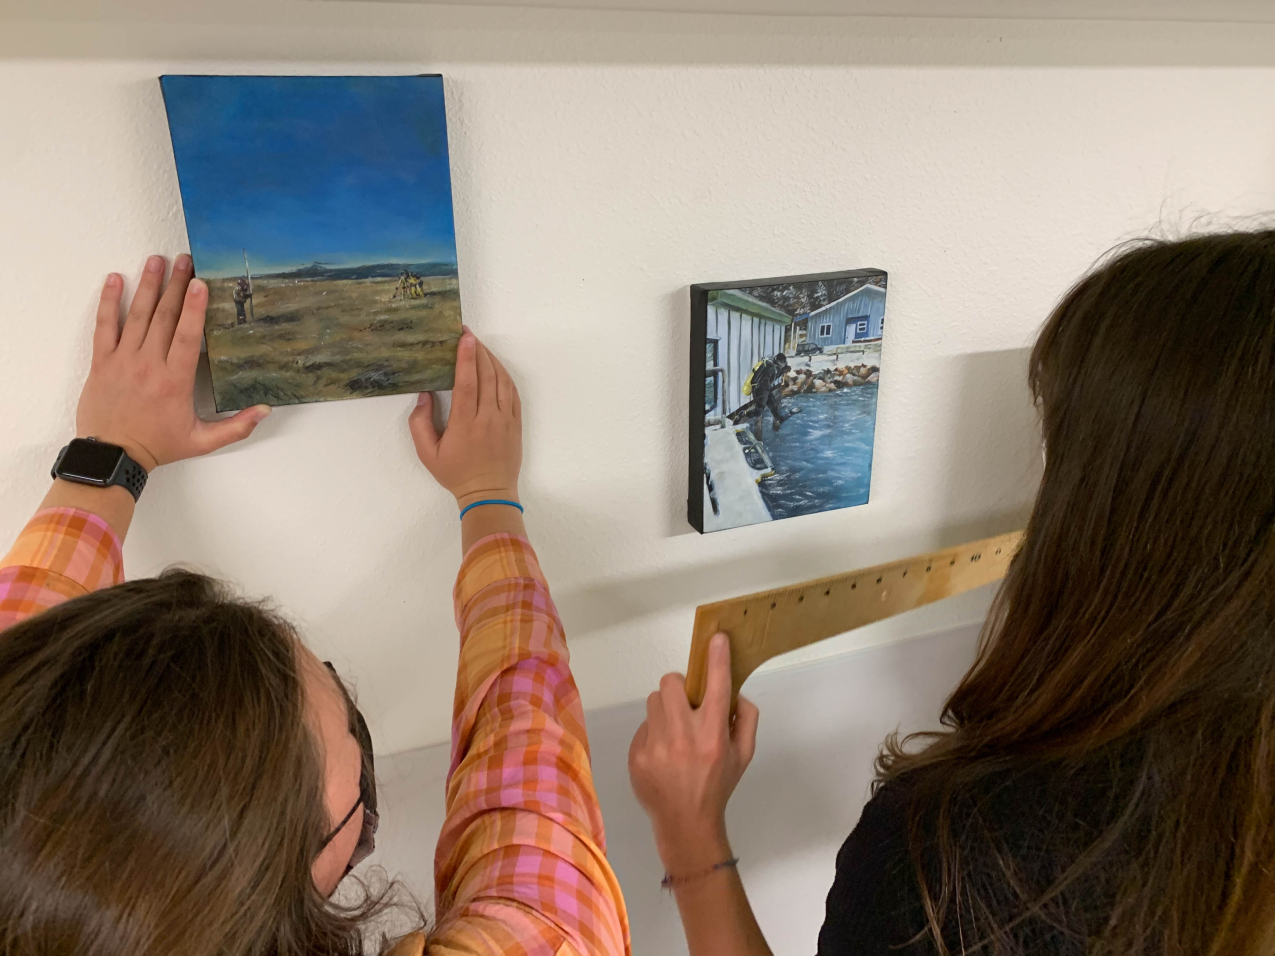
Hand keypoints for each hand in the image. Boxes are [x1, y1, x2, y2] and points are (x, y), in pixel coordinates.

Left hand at [76, 255, 269, 471]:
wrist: (113, 455)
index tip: (200, 283)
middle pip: (165, 317)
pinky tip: (116, 280)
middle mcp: (149, 364)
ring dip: (148, 286)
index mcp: (175, 381)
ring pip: (137, 315)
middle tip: (185, 260)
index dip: (194, 308)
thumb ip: (236, 427)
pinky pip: (105, 326)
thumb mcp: (202, 441)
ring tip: (156, 260)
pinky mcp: (103, 362)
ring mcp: (123, 360)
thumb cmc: (158, 446)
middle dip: (176, 286)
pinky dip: (110, 301)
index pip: (187, 336)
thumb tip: (265, 410)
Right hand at [409, 329, 521, 507]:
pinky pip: (513, 393)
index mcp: (465, 423)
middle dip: (477, 350)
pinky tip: (496, 366)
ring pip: (502, 380)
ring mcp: (505, 419)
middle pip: (486, 375)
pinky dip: (505, 375)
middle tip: (467, 334)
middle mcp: (488, 417)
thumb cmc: (456, 474)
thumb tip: (424, 396)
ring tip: (479, 346)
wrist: (489, 494)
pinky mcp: (516, 423)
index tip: (464, 337)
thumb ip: (420, 424)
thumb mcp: (427, 454)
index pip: (467, 383)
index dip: (466, 357)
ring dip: (491, 359)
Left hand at [629, 634, 759, 875]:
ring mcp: (656, 746)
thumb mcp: (744, 756)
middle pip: (671, 683)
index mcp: (713, 735)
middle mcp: (683, 737)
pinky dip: (654, 733)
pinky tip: (662, 754)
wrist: (685, 823)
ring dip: (666, 709)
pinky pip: (643, 726)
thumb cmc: (718, 786)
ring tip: (674, 731)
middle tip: (688, 704)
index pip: (717, 687)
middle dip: (680, 688)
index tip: (716, 638)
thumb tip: (735, 693)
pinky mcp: (637, 754)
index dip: (717, 658)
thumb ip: (747, 720)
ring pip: (654, 702)